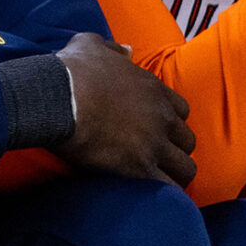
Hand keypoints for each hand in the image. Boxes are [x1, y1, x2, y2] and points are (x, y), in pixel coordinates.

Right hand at [53, 33, 194, 185]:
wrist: (58, 97)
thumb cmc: (71, 71)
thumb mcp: (90, 45)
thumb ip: (113, 47)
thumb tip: (126, 49)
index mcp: (152, 89)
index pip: (182, 110)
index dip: (170, 122)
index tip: (157, 130)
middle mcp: (160, 116)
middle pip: (187, 141)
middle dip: (176, 150)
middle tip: (158, 159)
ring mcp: (153, 143)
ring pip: (185, 167)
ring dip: (175, 175)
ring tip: (160, 184)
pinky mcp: (139, 167)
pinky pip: (168, 189)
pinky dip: (166, 195)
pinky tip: (157, 200)